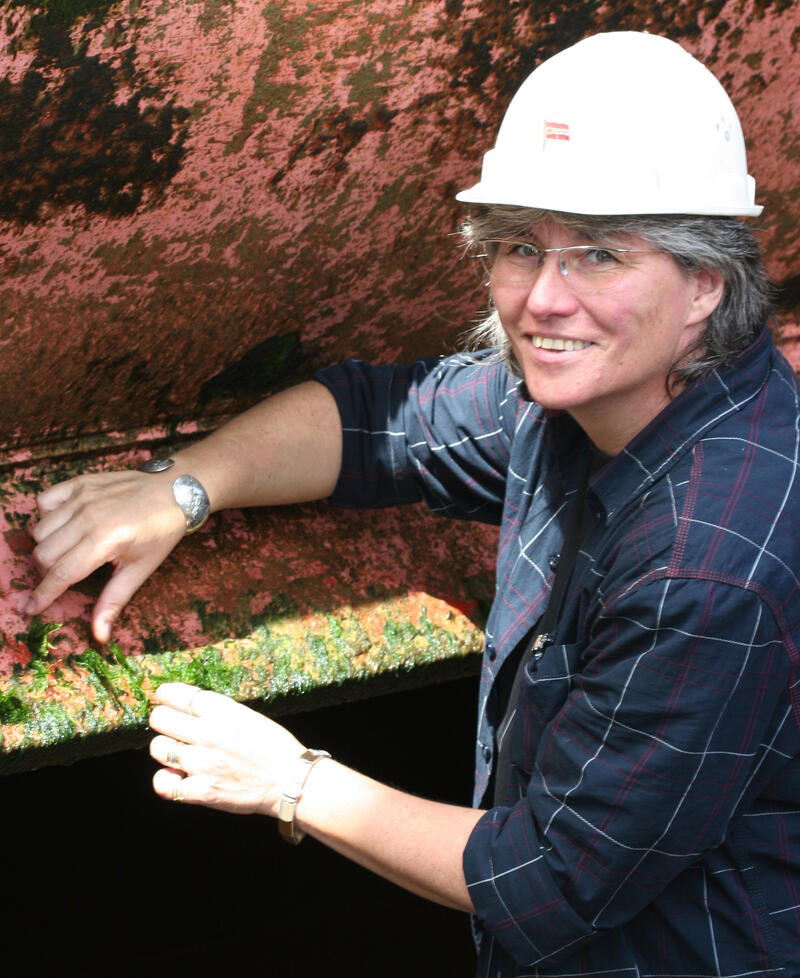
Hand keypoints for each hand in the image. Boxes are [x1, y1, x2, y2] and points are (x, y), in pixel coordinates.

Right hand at [28, 469, 186, 642]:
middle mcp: (89, 516)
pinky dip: (47, 515)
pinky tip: (66, 524)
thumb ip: (114, 601)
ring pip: (40, 529)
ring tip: (69, 550)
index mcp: (105, 540)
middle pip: (43, 553)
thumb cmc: (160, 532)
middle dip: (47, 572)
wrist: (175, 491)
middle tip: (64, 576)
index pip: (60, 573)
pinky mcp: (80, 482)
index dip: (43, 595)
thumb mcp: (141, 569)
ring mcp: (82, 496)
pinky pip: (44, 500)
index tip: (32, 608)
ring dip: (47, 545)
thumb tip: (99, 635)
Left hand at [149, 683, 305, 815]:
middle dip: (162, 719)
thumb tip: (188, 707)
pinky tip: (175, 776)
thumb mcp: (247, 715)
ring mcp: (202, 764)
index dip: (165, 694)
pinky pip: (163, 785)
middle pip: (159, 718)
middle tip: (170, 726)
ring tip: (176, 752)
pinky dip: (165, 781)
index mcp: (221, 711)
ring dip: (164, 748)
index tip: (163, 696)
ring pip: (157, 748)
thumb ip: (217, 711)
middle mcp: (207, 734)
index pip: (176, 694)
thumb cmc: (273, 745)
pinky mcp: (202, 791)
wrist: (290, 780)